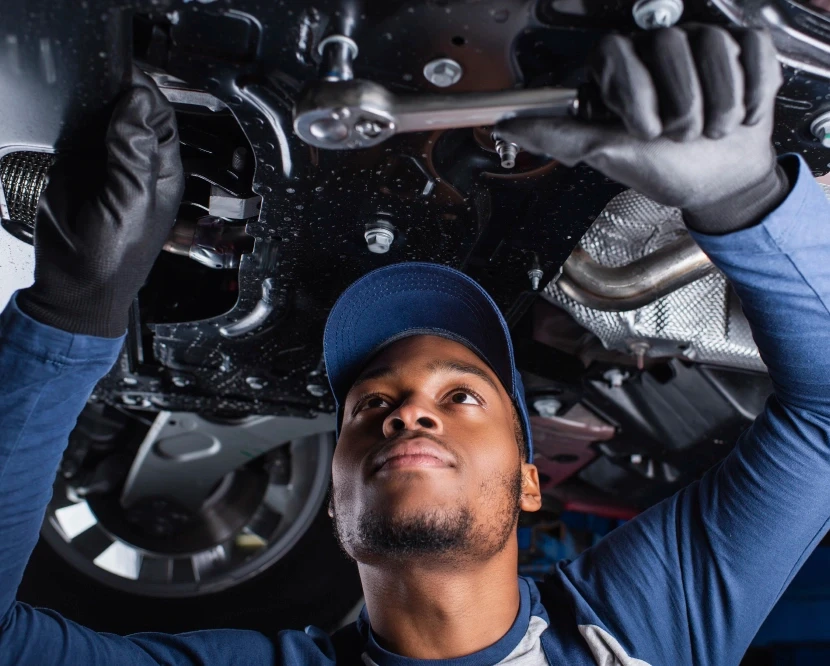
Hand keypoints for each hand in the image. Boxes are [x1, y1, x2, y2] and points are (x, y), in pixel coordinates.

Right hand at [17, 69, 183, 337]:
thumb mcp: (131, 201)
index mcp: (162, 170)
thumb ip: (135, 151)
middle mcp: (136, 163)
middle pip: (132, 110)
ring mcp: (104, 163)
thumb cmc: (114, 258)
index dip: (143, 92)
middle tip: (98, 83)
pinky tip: (65, 117)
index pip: (159, 115)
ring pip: (102, 117)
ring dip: (92, 104)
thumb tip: (138, 102)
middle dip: (118, 92)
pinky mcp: (73, 166)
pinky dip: (68, 119)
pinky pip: (73, 131)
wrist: (74, 284)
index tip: (122, 77)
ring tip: (81, 100)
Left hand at [496, 26, 789, 234]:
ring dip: (717, 106)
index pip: (616, 52)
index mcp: (620, 70)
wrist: (718, 184)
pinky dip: (751, 92)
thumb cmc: (661, 168)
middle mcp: (657, 50)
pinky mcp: (744, 49)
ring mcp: (701, 45)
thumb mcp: (608, 155)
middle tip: (678, 136)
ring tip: (710, 130)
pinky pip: (751, 50)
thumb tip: (507, 126)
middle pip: (669, 46)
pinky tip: (742, 116)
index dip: (634, 93)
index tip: (645, 131)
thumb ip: (560, 137)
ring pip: (713, 46)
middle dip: (680, 109)